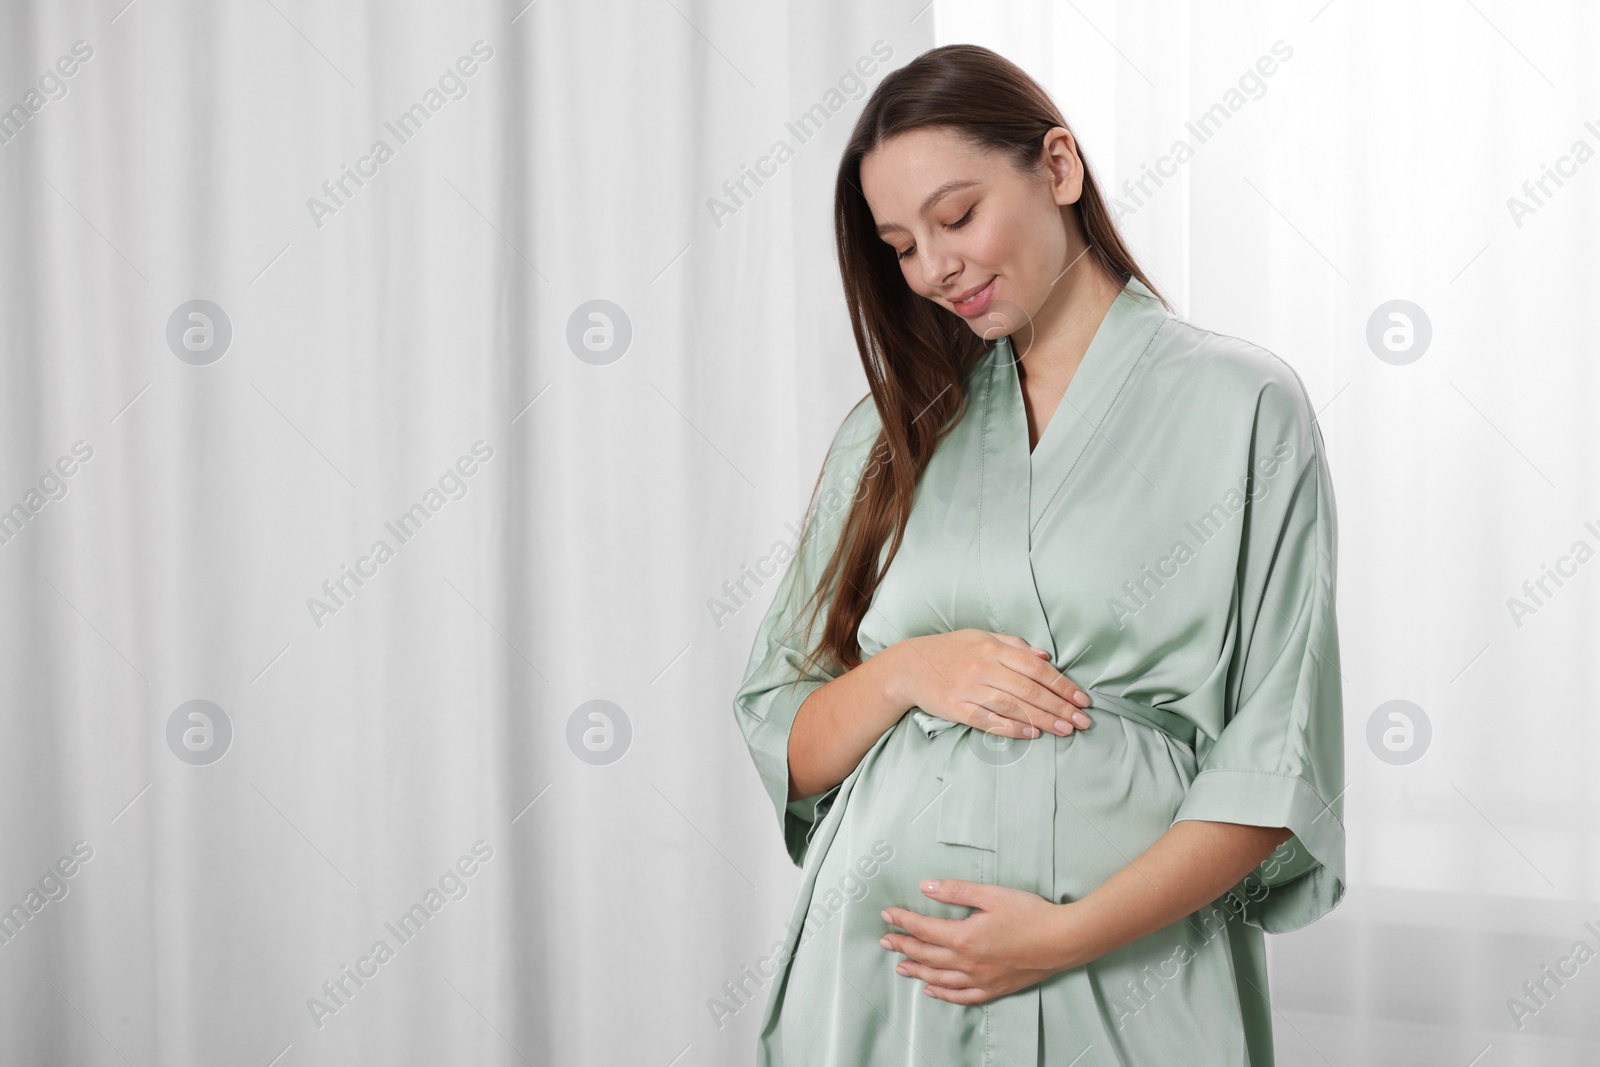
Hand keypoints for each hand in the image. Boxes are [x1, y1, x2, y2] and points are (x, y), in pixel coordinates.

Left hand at [879, 879, 1085, 1003]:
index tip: (887, 915)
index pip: (923, 929)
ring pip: (939, 978)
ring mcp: (980, 978)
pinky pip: (961, 996)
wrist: (1062, 941)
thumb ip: (955, 891)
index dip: (902, 921)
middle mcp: (967, 962)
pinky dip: (943, 994)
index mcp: (963, 937)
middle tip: (885, 941)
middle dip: (903, 946)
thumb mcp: (991, 894)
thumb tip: (925, 887)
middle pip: (926, 955)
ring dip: (917, 971)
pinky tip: (932, 990)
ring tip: (901, 967)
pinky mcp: (994, 988)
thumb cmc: (1029, 914)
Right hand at [886, 629, 1090, 737]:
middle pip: (1030, 690)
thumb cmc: (949, 650)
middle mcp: (983, 667)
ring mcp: (969, 688)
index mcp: (992, 648)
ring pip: (1014, 706)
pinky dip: (1013, 728)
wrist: (907, 666)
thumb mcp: (980, 637)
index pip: (1036, 667)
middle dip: (1061, 706)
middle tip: (1083, 720)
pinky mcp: (956, 708)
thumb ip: (1013, 645)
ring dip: (1044, 719)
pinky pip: (989, 720)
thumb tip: (1045, 656)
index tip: (1082, 698)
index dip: (1062, 684)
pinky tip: (1033, 734)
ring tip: (1066, 729)